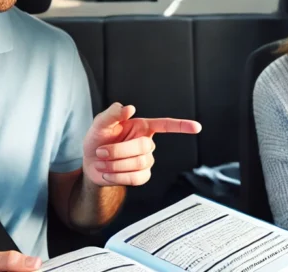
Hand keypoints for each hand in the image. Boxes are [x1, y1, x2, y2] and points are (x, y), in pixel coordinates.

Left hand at [83, 103, 201, 186]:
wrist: (91, 163)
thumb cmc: (98, 140)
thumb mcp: (100, 123)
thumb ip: (113, 114)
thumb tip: (129, 108)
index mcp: (141, 127)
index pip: (165, 125)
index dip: (181, 126)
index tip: (196, 127)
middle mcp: (146, 143)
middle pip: (144, 147)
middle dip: (119, 150)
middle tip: (101, 151)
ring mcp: (146, 160)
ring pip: (139, 163)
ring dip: (116, 165)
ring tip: (102, 162)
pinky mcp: (142, 176)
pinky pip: (136, 178)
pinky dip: (118, 177)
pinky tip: (108, 174)